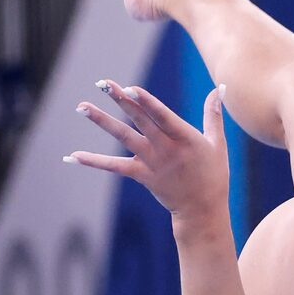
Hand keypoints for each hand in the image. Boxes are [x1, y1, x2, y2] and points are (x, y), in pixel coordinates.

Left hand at [66, 79, 229, 225]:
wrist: (203, 211)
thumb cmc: (213, 174)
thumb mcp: (218, 143)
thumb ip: (214, 114)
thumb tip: (220, 87)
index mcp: (186, 138)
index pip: (162, 116)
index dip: (146, 102)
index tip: (130, 88)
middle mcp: (166, 149)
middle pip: (140, 120)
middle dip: (121, 100)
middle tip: (102, 83)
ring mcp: (152, 162)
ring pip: (124, 138)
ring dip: (102, 121)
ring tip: (82, 106)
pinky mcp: (142, 175)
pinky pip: (114, 167)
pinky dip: (93, 161)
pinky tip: (72, 155)